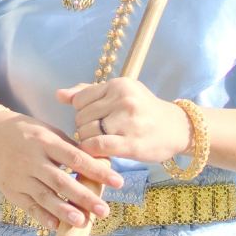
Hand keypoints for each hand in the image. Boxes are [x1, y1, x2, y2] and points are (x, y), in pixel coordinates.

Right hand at [0, 111, 115, 229]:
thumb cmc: (24, 133)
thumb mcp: (46, 131)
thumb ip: (68, 147)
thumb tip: (96, 164)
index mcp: (45, 141)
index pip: (75, 158)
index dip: (97, 171)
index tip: (118, 182)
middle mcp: (32, 160)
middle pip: (61, 181)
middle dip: (84, 197)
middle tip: (104, 210)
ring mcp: (20, 177)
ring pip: (44, 196)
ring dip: (64, 210)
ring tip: (83, 221)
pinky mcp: (11, 190)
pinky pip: (28, 206)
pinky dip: (42, 217)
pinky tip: (55, 227)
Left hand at [55, 78, 189, 165]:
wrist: (176, 128)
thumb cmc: (143, 111)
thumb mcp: (120, 94)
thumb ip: (88, 93)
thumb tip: (58, 95)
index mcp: (119, 84)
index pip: (80, 99)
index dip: (81, 112)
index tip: (93, 119)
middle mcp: (123, 100)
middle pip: (81, 117)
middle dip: (84, 128)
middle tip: (98, 133)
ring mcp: (128, 121)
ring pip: (87, 132)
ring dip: (88, 141)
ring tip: (101, 142)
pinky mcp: (132, 143)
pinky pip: (98, 146)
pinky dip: (92, 151)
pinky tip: (100, 151)